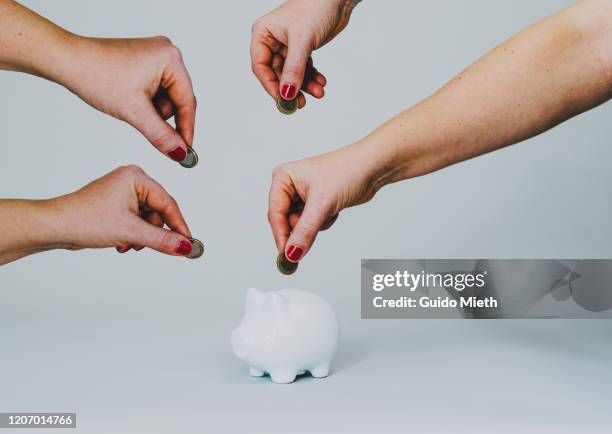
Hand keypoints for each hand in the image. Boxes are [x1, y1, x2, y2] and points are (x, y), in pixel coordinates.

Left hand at [49, 165, 195, 255]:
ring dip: (142, 236)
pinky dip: (133, 235)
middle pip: (159, 212)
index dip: (179, 226)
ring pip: (148, 220)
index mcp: (136, 177)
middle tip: (151, 247)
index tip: (189, 244)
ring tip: (127, 244)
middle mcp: (131, 181)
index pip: (168, 203)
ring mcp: (123, 193)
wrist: (54, 226)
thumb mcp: (131, 232)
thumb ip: (163, 240)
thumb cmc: (85, 219)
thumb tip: (187, 247)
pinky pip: (136, 221)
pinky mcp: (116, 205)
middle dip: (154, 233)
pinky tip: (122, 243)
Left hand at [60, 36, 196, 162]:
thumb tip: (180, 153)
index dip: (187, 130)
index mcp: (171, 58)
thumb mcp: (135, 112)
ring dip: (153, 111)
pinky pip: (155, 90)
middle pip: (178, 99)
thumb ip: (162, 136)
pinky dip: (146, 103)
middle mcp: (166, 52)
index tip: (186, 152)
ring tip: (131, 110)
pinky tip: (129, 102)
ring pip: (166, 97)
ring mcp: (155, 56)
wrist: (66, 60)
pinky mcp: (143, 61)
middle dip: (165, 119)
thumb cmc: (96, 75)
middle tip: (158, 139)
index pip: (187, 102)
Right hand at [251, 0, 359, 107]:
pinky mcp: (301, 48)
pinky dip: (311, 77)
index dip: (271, 86)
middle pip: (276, 73)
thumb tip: (287, 94)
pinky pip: (302, 68)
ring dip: (304, 85)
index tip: (283, 100)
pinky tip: (321, 82)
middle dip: (290, 88)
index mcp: (263, 34)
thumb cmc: (316, 8)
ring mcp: (287, 45)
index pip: (260, 67)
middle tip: (301, 103)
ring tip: (319, 92)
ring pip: (291, 73)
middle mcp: (272, 40)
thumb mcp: (302, 42)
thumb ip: (294, 70)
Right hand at [268, 142, 380, 261]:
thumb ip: (305, 231)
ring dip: (314, 225)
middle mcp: (289, 185)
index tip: (288, 255)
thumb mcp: (322, 204)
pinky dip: (322, 222)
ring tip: (329, 211)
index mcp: (283, 177)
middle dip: (302, 228)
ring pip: (299, 225)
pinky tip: (334, 210)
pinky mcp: (315, 202)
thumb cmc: (347, 172)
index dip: (281, 235)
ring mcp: (302, 194)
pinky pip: (311, 223)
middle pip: (285, 220)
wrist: (372, 167)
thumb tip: (292, 253)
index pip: (275, 213)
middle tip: (316, 229)